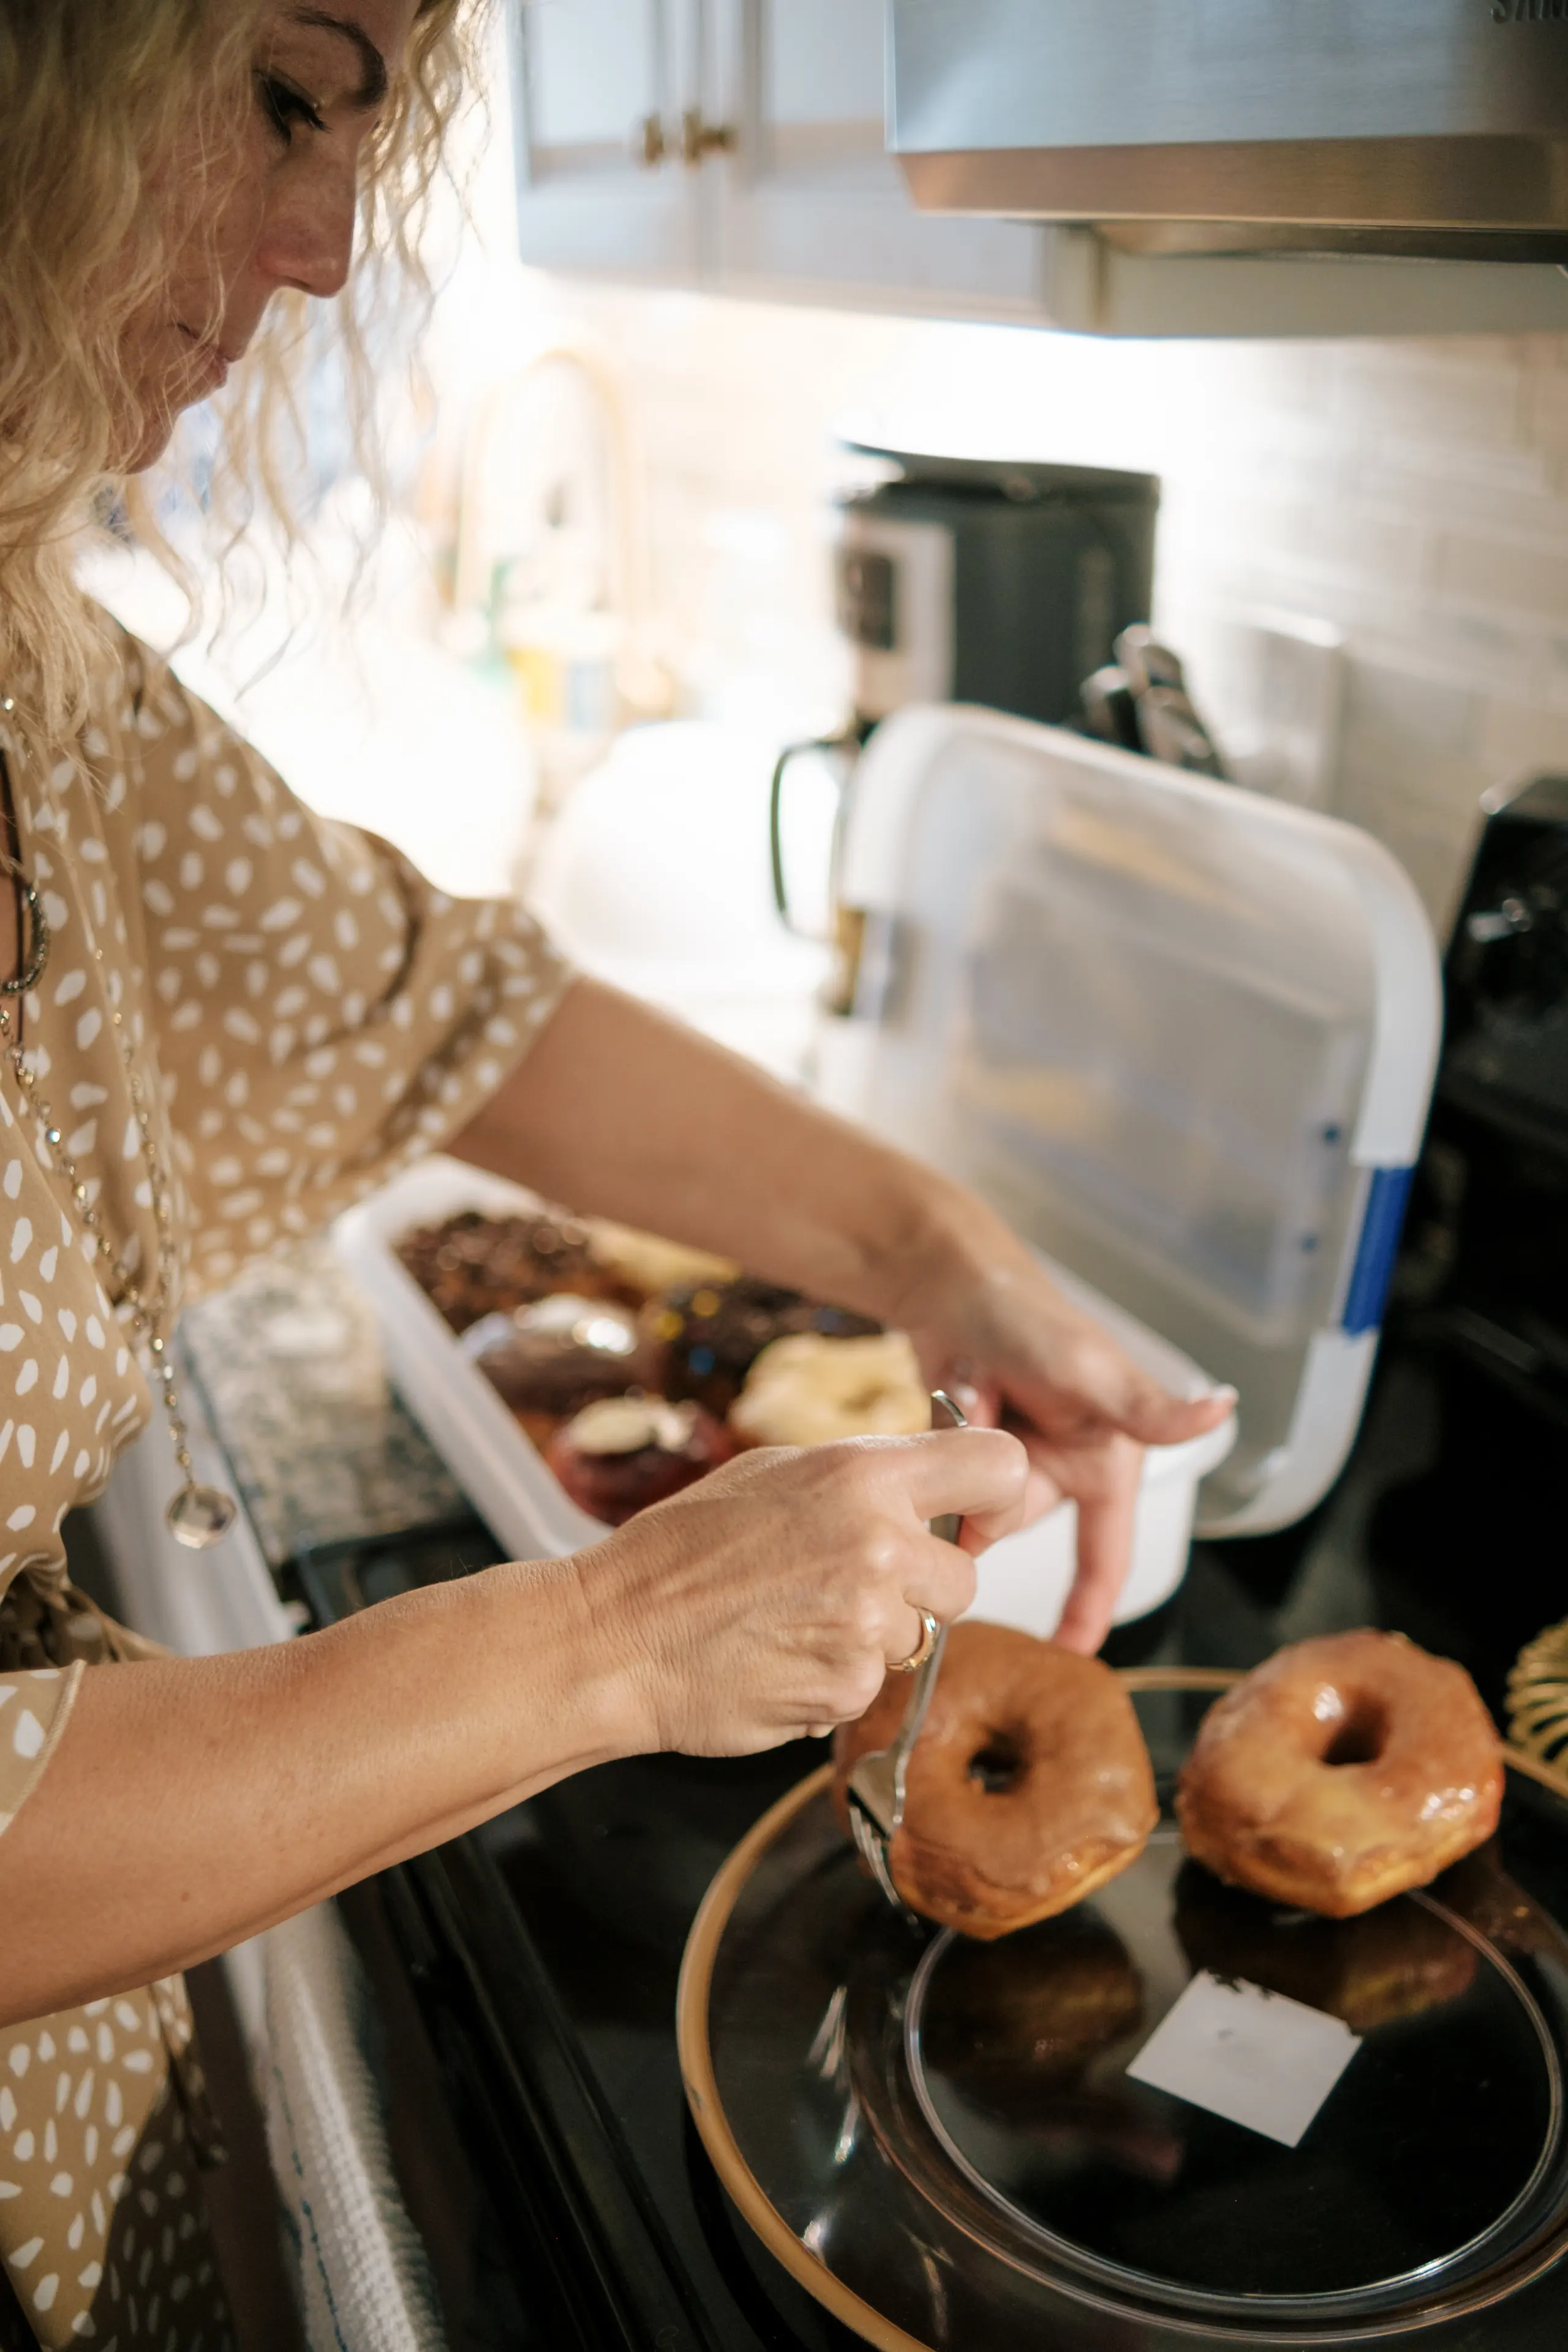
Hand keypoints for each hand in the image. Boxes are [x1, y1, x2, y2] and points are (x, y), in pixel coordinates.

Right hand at [582, 1429, 1027, 1754]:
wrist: (615, 1637)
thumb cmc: (678, 1551)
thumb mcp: (771, 1474)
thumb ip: (859, 1478)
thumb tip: (921, 1483)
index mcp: (862, 1476)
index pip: (997, 1465)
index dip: (994, 1495)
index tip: (973, 1516)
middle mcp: (878, 1544)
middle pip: (965, 1576)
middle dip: (920, 1587)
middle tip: (846, 1584)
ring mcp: (869, 1623)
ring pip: (919, 1636)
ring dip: (872, 1637)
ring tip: (793, 1620)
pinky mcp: (852, 1688)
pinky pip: (874, 1683)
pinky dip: (837, 1678)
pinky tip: (780, 1656)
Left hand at [901, 1232, 1234, 1655]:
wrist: (952, 1283)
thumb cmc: (1032, 1316)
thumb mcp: (1091, 1368)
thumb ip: (1149, 1407)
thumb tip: (1222, 1409)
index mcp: (1106, 1461)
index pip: (1107, 1554)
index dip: (1090, 1609)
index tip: (1071, 1657)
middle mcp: (1061, 1468)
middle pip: (1017, 1523)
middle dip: (993, 1486)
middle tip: (989, 1407)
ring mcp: (1009, 1463)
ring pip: (973, 1508)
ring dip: (965, 1454)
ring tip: (971, 1387)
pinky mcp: (966, 1455)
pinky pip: (944, 1482)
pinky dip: (943, 1441)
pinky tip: (952, 1393)